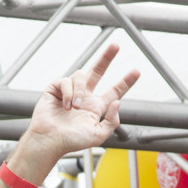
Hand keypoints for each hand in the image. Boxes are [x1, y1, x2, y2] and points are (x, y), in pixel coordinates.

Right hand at [24, 44, 139, 159]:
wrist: (50, 141)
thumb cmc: (71, 142)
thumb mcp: (98, 136)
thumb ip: (112, 121)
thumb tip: (118, 102)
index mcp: (95, 107)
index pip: (114, 91)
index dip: (126, 82)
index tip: (137, 71)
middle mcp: (84, 97)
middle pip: (98, 71)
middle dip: (107, 57)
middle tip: (116, 45)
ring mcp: (70, 91)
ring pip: (81, 76)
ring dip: (80, 91)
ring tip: (75, 107)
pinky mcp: (56, 89)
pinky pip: (66, 81)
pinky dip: (68, 93)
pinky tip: (65, 106)